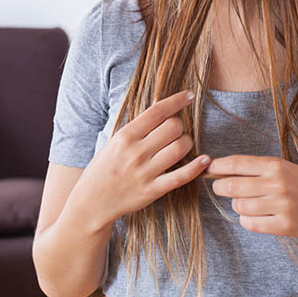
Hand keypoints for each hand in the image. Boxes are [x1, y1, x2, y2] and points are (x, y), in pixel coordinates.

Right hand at [73, 90, 211, 229]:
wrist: (92, 201)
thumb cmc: (104, 168)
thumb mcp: (114, 142)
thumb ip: (136, 128)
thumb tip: (163, 109)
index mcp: (124, 136)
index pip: (157, 111)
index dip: (177, 100)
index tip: (189, 95)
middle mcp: (135, 152)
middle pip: (173, 127)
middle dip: (179, 125)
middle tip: (175, 131)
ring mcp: (145, 172)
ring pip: (180, 148)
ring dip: (187, 143)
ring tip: (182, 145)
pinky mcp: (153, 191)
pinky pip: (181, 176)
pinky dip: (197, 167)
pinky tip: (205, 160)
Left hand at [207, 155, 297, 238]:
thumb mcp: (282, 169)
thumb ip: (254, 169)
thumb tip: (218, 169)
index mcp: (276, 166)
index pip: (236, 163)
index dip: (216, 166)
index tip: (206, 167)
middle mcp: (278, 184)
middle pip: (232, 186)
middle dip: (220, 187)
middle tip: (220, 188)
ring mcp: (282, 205)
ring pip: (239, 206)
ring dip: (238, 205)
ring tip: (247, 203)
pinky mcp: (285, 225)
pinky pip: (251, 224)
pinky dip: (247, 220)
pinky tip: (255, 215)